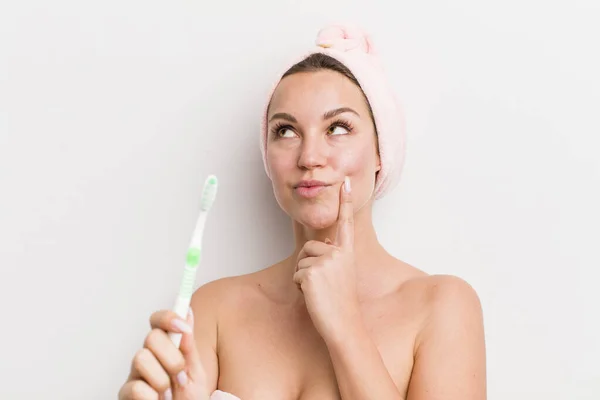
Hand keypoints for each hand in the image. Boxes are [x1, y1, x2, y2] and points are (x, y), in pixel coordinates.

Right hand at [118, 308, 209, 399]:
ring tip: (169, 393)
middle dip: (171, 357)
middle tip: (180, 375)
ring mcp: (135, 376)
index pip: (158, 321)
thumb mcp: (195, 372)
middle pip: (151, 338)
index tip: (183, 327)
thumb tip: (188, 313)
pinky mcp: (126, 395)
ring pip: (140, 358)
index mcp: (165, 348)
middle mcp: (147, 358)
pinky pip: (134, 387)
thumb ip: (189, 346)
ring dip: (162, 379)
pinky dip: (151, 396)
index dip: (168, 317)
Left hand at [293, 176, 361, 341]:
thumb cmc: (340, 303)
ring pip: (300, 262)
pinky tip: (315, 297)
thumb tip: (322, 245)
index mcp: (347, 253)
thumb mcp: (341, 274)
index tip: (345, 182)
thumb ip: (333, 257)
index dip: (345, 202)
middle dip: (308, 266)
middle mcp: (339, 253)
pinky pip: (296, 275)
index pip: (345, 223)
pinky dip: (300, 287)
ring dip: (304, 278)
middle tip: (323, 286)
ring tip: (320, 292)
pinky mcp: (312, 271)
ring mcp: (326, 261)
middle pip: (308, 248)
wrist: (344, 324)